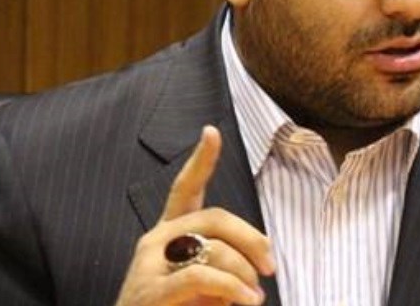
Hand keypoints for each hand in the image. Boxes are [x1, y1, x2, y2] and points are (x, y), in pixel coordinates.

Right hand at [115, 126, 275, 305]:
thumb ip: (221, 263)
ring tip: (254, 298)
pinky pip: (201, 276)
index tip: (211, 131)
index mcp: (168, 235)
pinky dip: (231, 288)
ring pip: (214, 248)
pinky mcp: (150, 292)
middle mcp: (155, 242)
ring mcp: (149, 265)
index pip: (185, 189)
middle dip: (252, 239)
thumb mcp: (203, 283)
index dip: (200, 160)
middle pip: (216, 218)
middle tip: (270, 267)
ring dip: (244, 274)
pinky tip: (244, 301)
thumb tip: (257, 266)